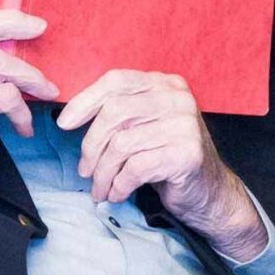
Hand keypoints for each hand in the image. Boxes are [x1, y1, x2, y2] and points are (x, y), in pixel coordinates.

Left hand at [56, 69, 267, 261]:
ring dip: (103, 172)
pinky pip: (136, 168)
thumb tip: (69, 117)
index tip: (64, 123)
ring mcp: (185, 124)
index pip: (115, 81)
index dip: (85, 101)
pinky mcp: (187, 153)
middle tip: (84, 170)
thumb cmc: (167, 157)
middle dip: (91, 145)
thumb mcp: (144, 125)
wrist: (210, 192)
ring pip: (122, 144)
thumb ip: (119, 114)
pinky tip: (117, 193)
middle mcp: (177, 98)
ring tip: (99, 189)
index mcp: (164, 83)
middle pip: (114, 112)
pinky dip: (119, 184)